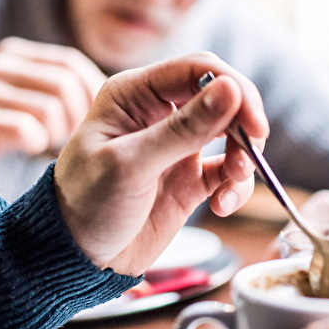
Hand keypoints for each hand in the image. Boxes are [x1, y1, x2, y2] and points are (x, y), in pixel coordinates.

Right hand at [0, 37, 105, 174]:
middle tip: (71, 138)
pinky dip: (35, 143)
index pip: (72, 64)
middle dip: (78, 117)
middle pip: (63, 85)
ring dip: (57, 134)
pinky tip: (31, 149)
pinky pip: (23, 129)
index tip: (96, 120)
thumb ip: (71, 89)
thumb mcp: (39, 98)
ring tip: (49, 144)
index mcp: (19, 54)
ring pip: (48, 109)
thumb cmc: (10, 125)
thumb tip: (126, 93)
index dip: (91, 93)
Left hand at [55, 53, 267, 275]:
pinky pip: (226, 171)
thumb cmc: (86, 205)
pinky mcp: (187, 179)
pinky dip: (234, 185)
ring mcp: (174, 145)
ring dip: (243, 157)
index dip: (233, 88)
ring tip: (232, 185)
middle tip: (253, 154)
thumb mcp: (132, 164)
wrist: (75, 259)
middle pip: (221, 97)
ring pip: (229, 133)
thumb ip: (184, 128)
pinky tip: (223, 205)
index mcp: (133, 93)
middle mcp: (156, 112)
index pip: (197, 69)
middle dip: (243, 123)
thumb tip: (232, 89)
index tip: (253, 122)